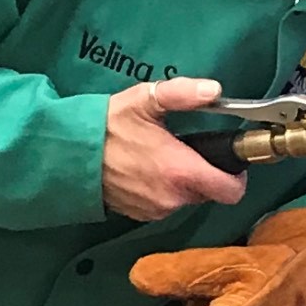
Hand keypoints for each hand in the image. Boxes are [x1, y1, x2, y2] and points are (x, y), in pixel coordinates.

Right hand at [102, 77, 246, 220]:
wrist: (68, 155)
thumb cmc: (107, 126)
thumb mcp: (145, 100)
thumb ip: (183, 94)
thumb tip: (214, 90)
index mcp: (181, 171)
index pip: (231, 191)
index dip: (237, 176)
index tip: (229, 160)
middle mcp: (172, 197)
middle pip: (209, 192)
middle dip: (205, 173)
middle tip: (188, 149)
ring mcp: (156, 210)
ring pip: (187, 198)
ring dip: (183, 182)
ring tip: (162, 157)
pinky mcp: (141, 215)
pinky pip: (166, 205)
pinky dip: (163, 191)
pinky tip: (146, 171)